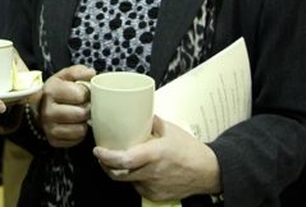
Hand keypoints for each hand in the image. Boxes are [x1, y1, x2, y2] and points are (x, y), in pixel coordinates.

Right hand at [38, 64, 95, 147]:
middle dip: (87, 109)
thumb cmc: (58, 90)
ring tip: (79, 114)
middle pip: (81, 113)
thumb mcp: (65, 76)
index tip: (83, 93)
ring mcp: (49, 127)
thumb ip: (79, 71)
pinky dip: (79, 133)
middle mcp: (47, 110)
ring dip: (84, 122)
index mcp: (50, 91)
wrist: (40, 107)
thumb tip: (92, 74)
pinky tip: (74, 124)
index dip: (86, 93)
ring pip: (80, 129)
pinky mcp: (53, 141)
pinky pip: (77, 139)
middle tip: (84, 105)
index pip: (80, 95)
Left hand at [94, 116, 221, 201]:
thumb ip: (150, 120)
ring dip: (120, 172)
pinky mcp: (156, 196)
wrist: (208, 172)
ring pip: (127, 181)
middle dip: (106, 165)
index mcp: (155, 154)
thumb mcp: (170, 129)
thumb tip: (134, 109)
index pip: (124, 160)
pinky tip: (137, 170)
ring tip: (119, 160)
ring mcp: (154, 186)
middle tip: (101, 155)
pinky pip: (138, 187)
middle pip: (119, 174)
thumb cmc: (190, 150)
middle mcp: (153, 173)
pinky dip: (134, 179)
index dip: (107, 156)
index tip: (98, 150)